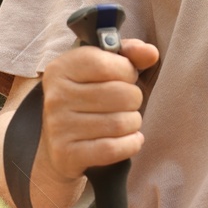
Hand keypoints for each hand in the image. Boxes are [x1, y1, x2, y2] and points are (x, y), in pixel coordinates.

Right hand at [39, 38, 159, 185]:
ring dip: (133, 123)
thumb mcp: (102, 68)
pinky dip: (130, 144)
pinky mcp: (66, 154)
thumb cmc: (87, 99)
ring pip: (120, 123)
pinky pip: (113, 149)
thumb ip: (129, 54)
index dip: (127, 71)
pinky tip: (129, 139)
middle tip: (127, 104)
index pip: (107, 64)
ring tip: (126, 121)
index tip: (125, 78)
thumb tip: (150, 53)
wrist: (58, 144)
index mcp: (62, 68)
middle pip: (121, 95)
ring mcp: (59, 127)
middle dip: (134, 100)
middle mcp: (56, 96)